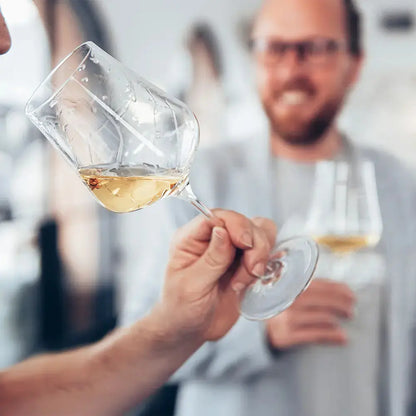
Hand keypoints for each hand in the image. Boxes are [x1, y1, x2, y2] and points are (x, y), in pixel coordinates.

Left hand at [157, 209, 276, 341]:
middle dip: (253, 244)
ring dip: (261, 253)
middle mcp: (211, 238)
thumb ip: (211, 259)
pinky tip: (253, 280)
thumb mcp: (191, 286)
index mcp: (190, 238)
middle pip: (243, 222)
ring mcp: (230, 249)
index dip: (236, 225)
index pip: (217, 216)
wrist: (191, 331)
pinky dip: (266, 261)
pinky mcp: (244, 261)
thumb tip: (222, 230)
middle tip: (251, 271)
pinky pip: (265, 249)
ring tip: (250, 277)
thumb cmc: (181, 310)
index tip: (245, 244)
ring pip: (259, 231)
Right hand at [266, 279, 354, 349]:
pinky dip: (333, 335)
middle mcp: (290, 300)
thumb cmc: (284, 309)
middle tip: (351, 311)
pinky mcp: (287, 335)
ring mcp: (288, 318)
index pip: (322, 285)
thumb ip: (314, 289)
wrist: (260, 330)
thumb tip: (345, 290)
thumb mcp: (293, 294)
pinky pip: (316, 335)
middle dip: (343, 305)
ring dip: (339, 320)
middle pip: (325, 300)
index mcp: (292, 286)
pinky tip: (342, 337)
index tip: (352, 296)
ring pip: (323, 317)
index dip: (340, 290)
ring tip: (345, 321)